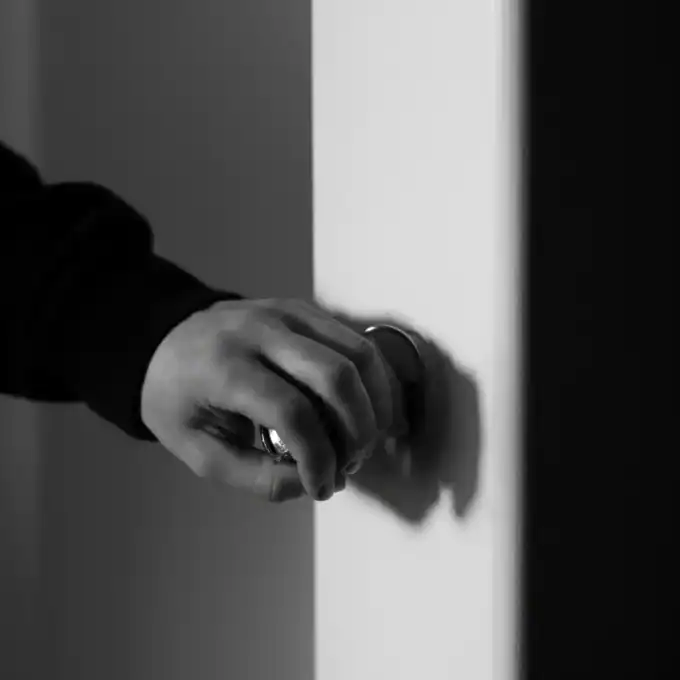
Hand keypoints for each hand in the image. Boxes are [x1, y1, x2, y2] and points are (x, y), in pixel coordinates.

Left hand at [140, 298, 405, 501]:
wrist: (164, 342)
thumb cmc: (177, 398)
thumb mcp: (200, 452)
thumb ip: (257, 477)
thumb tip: (312, 483)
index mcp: (223, 367)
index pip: (291, 411)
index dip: (318, 457)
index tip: (321, 486)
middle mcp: (259, 331)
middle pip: (336, 375)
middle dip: (358, 429)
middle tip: (351, 462)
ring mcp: (286, 314)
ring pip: (357, 353)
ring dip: (374, 404)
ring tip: (363, 440)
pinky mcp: (304, 311)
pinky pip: (355, 342)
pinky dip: (371, 380)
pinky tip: (365, 410)